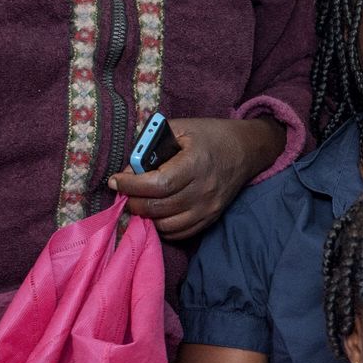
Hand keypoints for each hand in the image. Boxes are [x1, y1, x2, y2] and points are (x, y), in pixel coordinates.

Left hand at [110, 116, 284, 239]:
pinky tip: (157, 213)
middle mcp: (204, 190)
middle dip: (133, 202)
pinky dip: (162, 227)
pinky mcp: (211, 218)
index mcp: (195, 164)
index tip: (116, 181)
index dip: (131, 186)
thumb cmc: (210, 136)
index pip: (157, 184)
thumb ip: (151, 145)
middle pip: (158, 207)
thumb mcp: (180, 128)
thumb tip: (128, 170)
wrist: (246, 150)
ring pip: (166, 225)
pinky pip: (180, 233)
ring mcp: (209, 208)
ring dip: (146, 216)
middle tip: (124, 193)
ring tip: (140, 202)